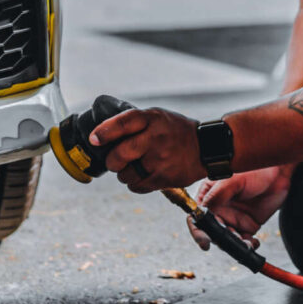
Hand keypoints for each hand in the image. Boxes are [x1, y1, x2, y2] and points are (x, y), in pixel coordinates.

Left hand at [89, 106, 205, 191]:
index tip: (94, 139)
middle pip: (120, 154)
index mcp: (152, 119)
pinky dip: (135, 183)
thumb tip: (104, 134)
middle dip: (112, 160)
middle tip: (115, 160)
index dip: (105, 132)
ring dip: (124, 174)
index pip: (124, 123)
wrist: (208, 148)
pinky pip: (137, 186)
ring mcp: (160, 160)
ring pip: (126, 174)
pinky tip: (143, 175)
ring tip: (134, 167)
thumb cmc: (177, 131)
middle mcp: (155, 138)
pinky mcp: (164, 178)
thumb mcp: (158, 117)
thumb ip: (135, 122)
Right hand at [187, 164, 294, 250]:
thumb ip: (217, 194)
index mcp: (209, 196)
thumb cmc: (254, 170)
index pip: (197, 216)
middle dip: (220, 239)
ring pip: (226, 239)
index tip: (205, 241)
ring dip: (234, 244)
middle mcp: (218, 209)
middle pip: (211, 232)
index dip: (198, 230)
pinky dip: (246, 246)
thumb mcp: (233, 180)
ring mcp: (232, 219)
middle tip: (232, 239)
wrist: (278, 174)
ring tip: (246, 242)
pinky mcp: (247, 226)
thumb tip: (203, 209)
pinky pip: (242, 241)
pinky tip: (253, 242)